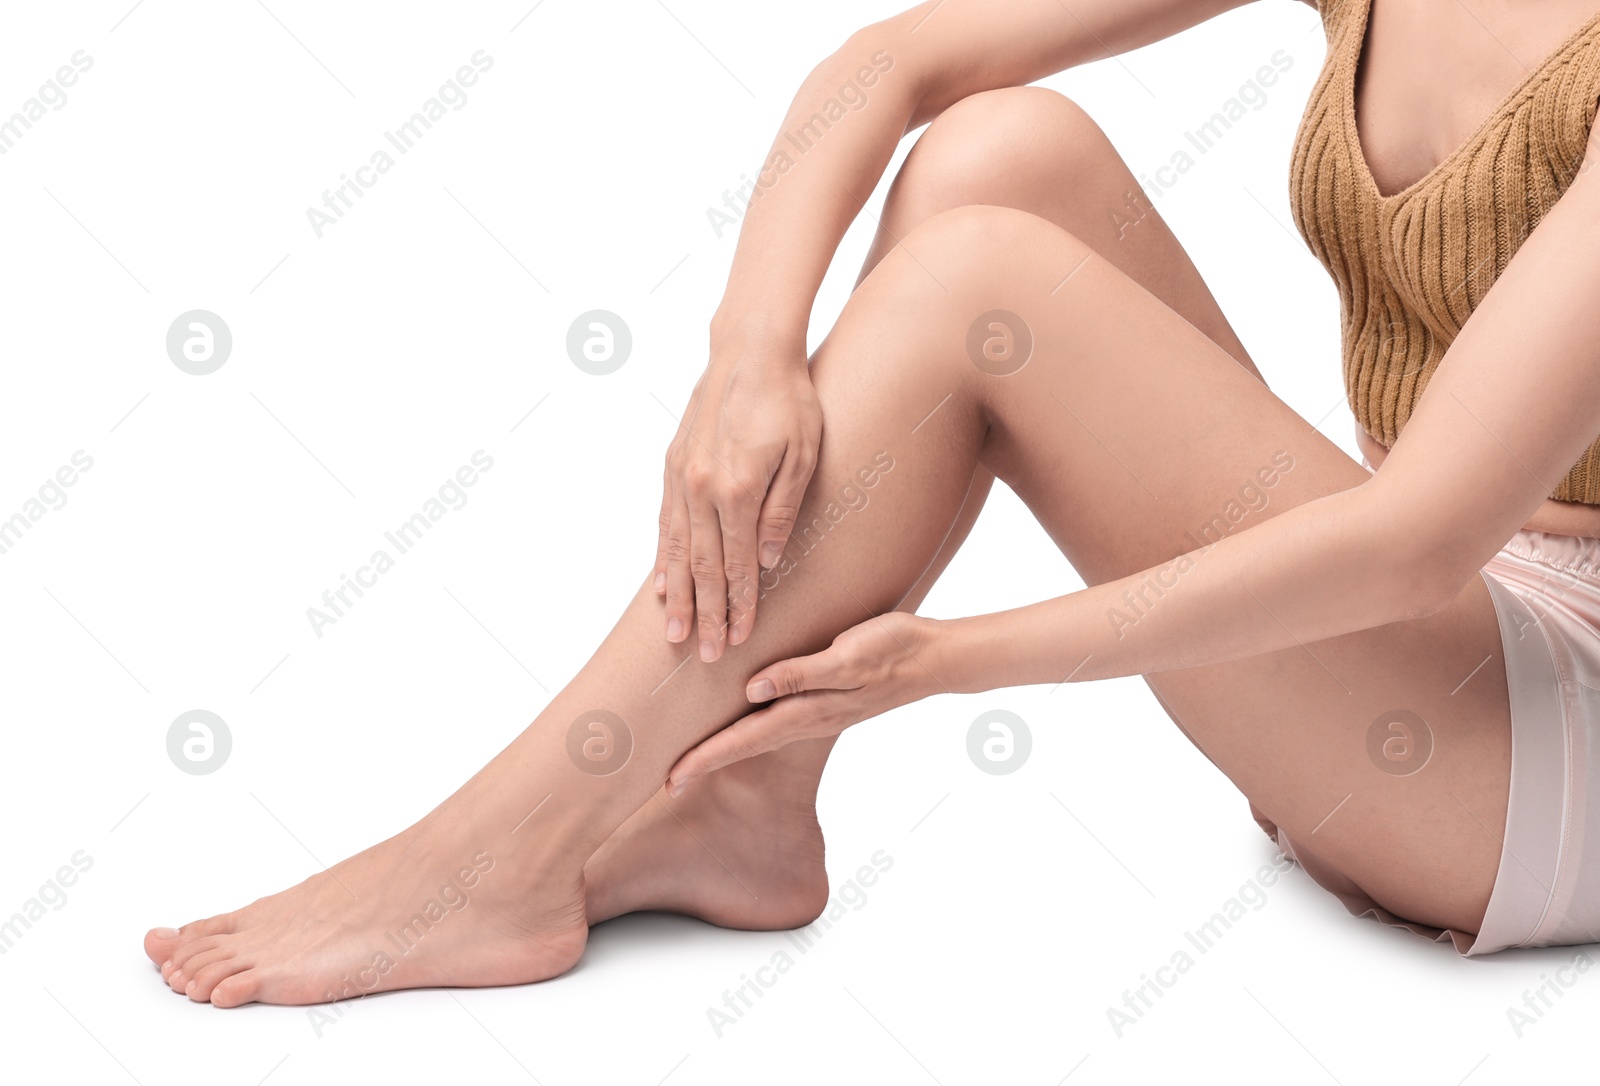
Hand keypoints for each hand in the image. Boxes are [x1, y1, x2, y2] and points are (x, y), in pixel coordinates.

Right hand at [656, 329, 820, 661]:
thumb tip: (767, 561)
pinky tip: (660, 586)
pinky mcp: (672, 466)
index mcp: (738, 490)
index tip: (739, 641)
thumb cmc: (789, 401)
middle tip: (707, 656)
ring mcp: (681, 478)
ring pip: (677, 551)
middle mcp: (702, 489)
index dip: (740, 606)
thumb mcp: (803, 456)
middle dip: (706, 615)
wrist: (749, 350)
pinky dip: (662, 558)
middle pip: (703, 567)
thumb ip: (782, 511)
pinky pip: (664, 524)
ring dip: (678, 597)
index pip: (739, 565)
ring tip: (675, 634)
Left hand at [666, 611, 946, 792]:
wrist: (936, 657)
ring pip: (758, 735)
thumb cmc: (894, 650)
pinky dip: (749, 728)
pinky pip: (776, 718)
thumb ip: (801, 673)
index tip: (670, 779)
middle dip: (704, 762)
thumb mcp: (847, 656)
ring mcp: (817, 710)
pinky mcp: (824, 697)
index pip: (743, 740)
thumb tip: (753, 688)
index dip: (704, 759)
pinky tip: (742, 720)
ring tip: (692, 759)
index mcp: (807, 710)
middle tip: (665, 782)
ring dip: (724, 748)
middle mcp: (807, 716)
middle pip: (744, 745)